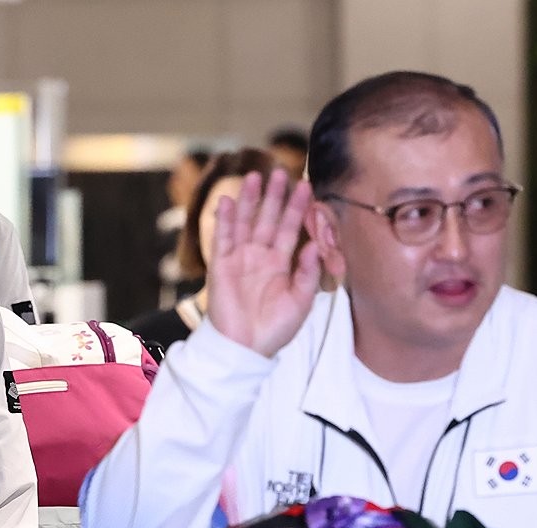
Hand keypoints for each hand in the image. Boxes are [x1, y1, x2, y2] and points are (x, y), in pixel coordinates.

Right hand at [206, 169, 320, 357]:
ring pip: (245, 221)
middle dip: (275, 196)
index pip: (292, 229)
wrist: (246, 347)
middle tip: (281, 171)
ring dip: (249, 199)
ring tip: (255, 176)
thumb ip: (307, 272)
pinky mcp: (221, 265)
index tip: (307, 186)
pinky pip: (223, 237)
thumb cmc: (275, 329)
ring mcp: (240, 258)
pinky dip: (224, 219)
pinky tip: (227, 200)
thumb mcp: (301, 301)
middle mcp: (260, 256)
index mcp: (281, 264)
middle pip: (269, 218)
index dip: (298, 208)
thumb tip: (314, 243)